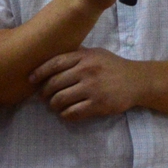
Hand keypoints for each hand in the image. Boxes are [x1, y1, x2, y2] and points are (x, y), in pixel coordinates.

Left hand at [29, 47, 144, 120]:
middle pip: (54, 83)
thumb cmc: (113, 66)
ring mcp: (92, 88)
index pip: (54, 64)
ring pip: (60, 99)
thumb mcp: (95, 53)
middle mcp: (87, 71)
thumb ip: (76, 55)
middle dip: (45, 92)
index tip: (31, 79)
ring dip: (53, 105)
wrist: (136, 81)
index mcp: (84, 57)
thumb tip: (51, 58)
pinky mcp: (98, 105)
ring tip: (55, 106)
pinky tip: (66, 113)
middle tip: (44, 96)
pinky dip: (65, 114)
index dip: (39, 72)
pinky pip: (73, 112)